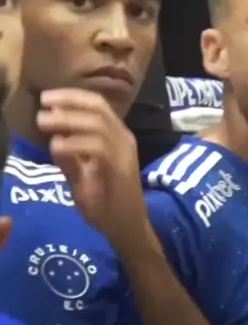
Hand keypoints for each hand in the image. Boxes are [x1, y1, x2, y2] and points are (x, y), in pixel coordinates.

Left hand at [37, 88, 149, 253]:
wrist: (127, 227)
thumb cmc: (106, 203)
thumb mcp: (82, 176)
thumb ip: (70, 158)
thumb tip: (54, 138)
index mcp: (116, 136)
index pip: (97, 105)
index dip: (72, 97)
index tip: (48, 98)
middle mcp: (123, 138)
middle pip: (98, 107)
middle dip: (68, 102)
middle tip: (44, 104)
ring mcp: (125, 151)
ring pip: (97, 124)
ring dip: (67, 119)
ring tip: (45, 122)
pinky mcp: (122, 167)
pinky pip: (98, 147)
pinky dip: (74, 143)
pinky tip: (57, 145)